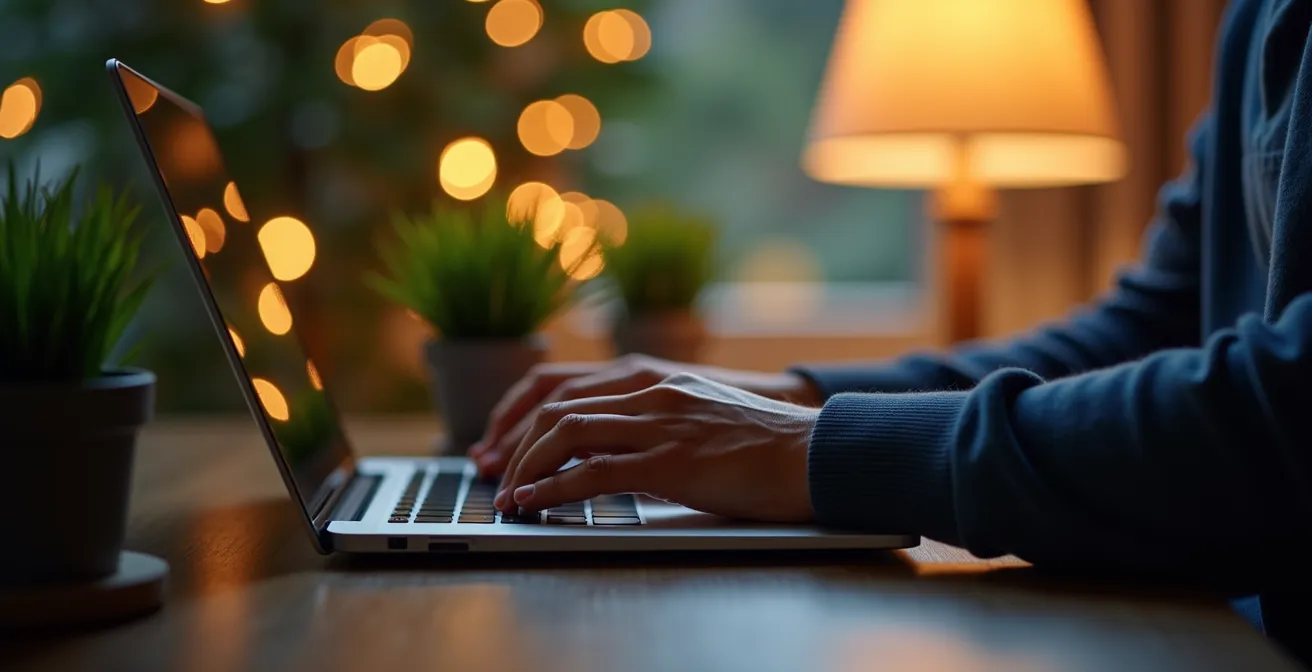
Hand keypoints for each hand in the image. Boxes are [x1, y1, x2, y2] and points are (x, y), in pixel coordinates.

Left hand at [492, 373, 818, 522]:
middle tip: (490, 474)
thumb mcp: (700, 416)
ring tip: (507, 496)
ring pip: (567, 434)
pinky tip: (534, 505)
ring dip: (526, 467)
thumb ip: (656, 420)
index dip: (522, 417)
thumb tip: (611, 449)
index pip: (567, 388)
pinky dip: (554, 490)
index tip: (500, 445)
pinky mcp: (672, 462)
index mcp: (654, 380)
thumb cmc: (765, 444)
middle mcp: (650, 393)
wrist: (815, 453)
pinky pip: (595, 473)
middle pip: (556, 409)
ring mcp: (660, 424)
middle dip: (512, 443)